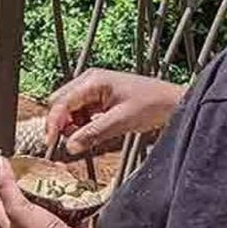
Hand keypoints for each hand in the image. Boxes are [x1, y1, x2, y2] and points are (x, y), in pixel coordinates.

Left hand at [0, 153, 98, 227]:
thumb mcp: (18, 208)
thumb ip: (6, 185)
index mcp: (10, 223)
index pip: (1, 195)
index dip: (5, 178)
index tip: (12, 163)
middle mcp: (28, 224)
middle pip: (27, 194)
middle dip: (33, 177)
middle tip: (38, 163)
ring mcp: (49, 224)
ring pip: (48, 196)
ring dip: (53, 182)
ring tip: (57, 168)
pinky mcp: (68, 224)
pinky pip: (68, 202)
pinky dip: (70, 192)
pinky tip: (72, 182)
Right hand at [45, 69, 184, 156]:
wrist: (176, 103)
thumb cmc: (153, 104)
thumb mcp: (122, 121)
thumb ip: (93, 133)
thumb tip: (70, 146)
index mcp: (92, 81)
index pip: (61, 102)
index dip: (53, 123)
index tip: (50, 142)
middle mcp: (89, 81)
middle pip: (60, 103)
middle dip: (62, 123)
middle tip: (72, 142)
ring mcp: (94, 89)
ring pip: (70, 109)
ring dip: (73, 125)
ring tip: (87, 138)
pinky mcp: (100, 98)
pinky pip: (82, 112)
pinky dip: (83, 125)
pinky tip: (94, 132)